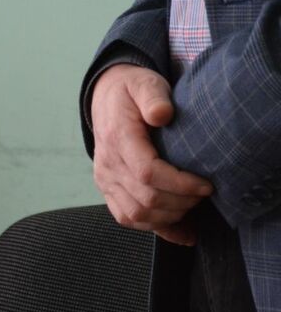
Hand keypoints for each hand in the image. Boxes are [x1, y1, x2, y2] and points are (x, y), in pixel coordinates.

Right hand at [91, 64, 212, 245]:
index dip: (180, 184)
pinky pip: (127, 218)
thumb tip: (162, 115)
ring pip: (136, 214)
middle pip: (145, 199)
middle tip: (205, 193)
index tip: (206, 184)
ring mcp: (105, 180)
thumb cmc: (132, 92)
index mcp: (118, 138)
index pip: (147, 173)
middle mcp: (108, 165)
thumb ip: (153, 97)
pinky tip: (179, 226)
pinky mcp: (108, 190)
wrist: (106, 99)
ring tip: (192, 204)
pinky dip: (154, 227)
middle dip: (182, 202)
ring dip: (170, 216)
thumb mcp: (144, 84)